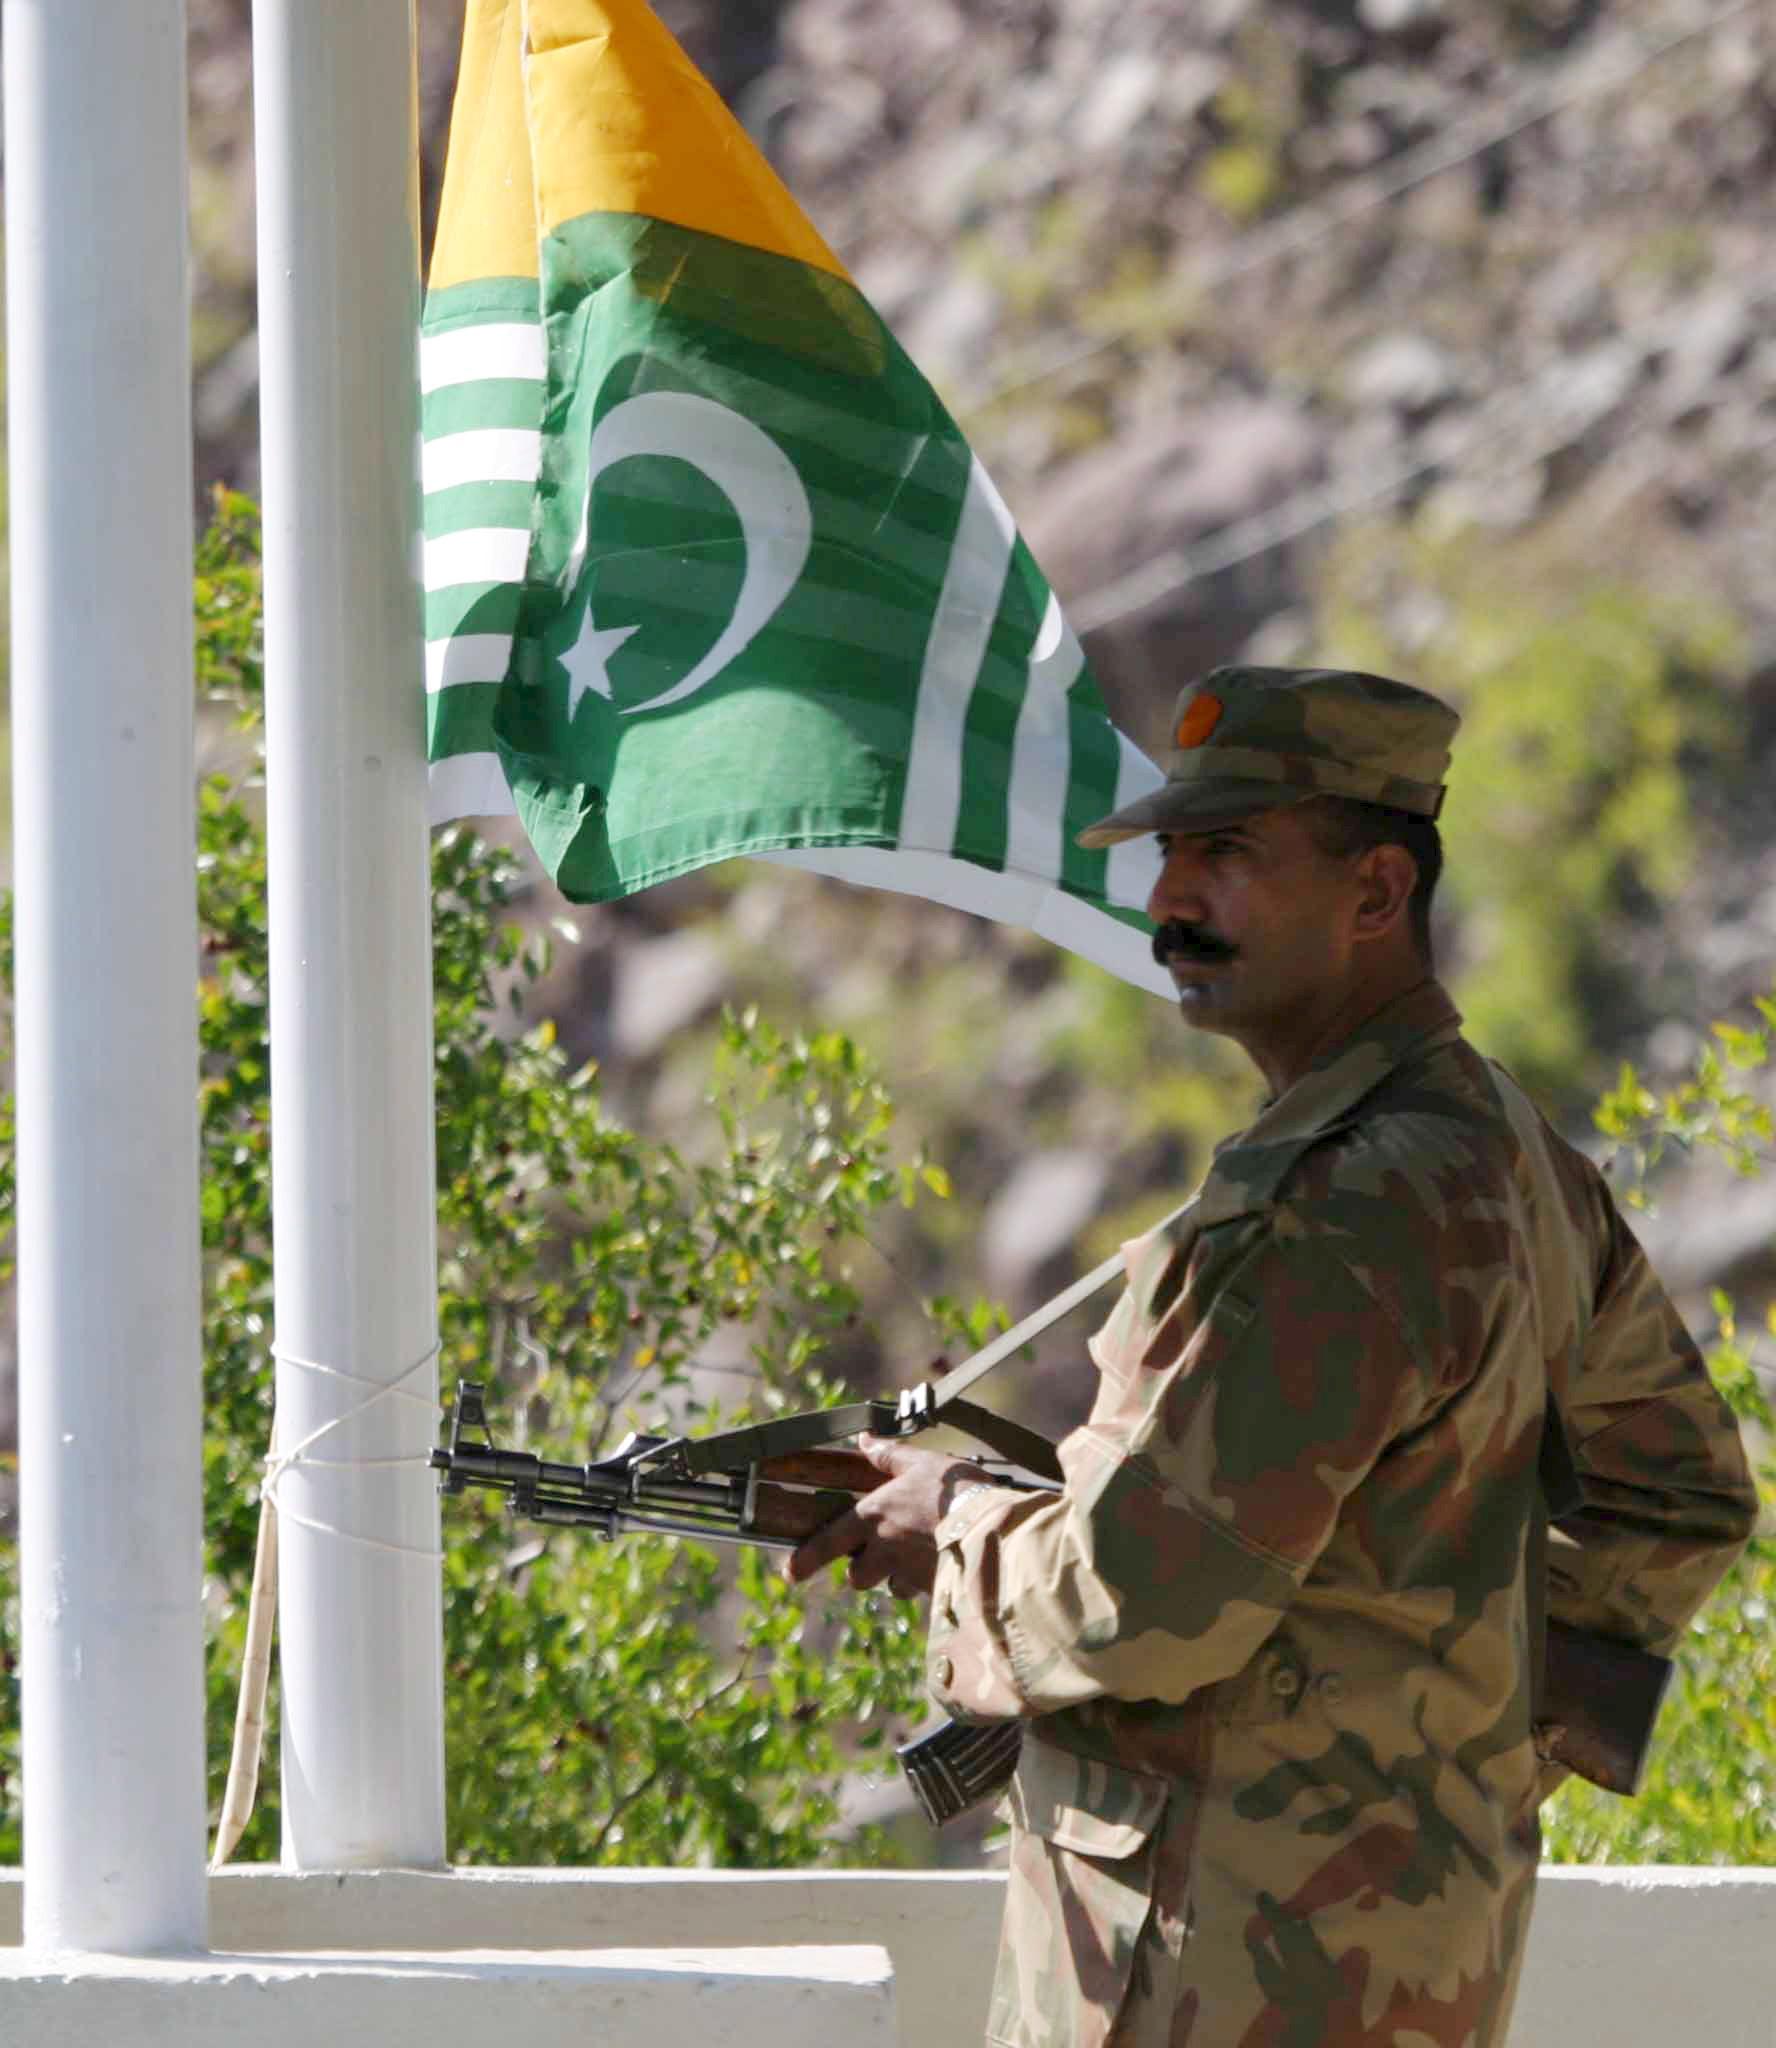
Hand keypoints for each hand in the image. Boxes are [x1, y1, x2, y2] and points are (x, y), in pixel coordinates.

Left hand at [780, 1436, 988, 1598]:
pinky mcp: (932, 1590)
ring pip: (891, 1586)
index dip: (805, 1560)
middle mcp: (883, 1549)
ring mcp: (907, 1573)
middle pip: (857, 1575)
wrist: (993, 1529)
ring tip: (918, 1556)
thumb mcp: (922, 1463)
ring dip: (896, 1578)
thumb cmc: (955, 1490)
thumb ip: (891, 1456)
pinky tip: (942, 1565)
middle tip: (879, 1554)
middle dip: (864, 1570)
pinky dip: (925, 1583)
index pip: (827, 1542)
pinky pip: (921, 1591)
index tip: (789, 1574)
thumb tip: (866, 1440)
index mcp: (873, 1515)